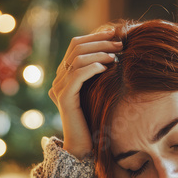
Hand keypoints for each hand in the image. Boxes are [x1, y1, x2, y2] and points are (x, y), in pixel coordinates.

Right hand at [48, 27, 122, 158]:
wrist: (83, 144)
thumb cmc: (94, 118)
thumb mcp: (97, 90)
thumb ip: (98, 73)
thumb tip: (114, 52)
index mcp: (64, 74)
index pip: (76, 45)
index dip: (95, 36)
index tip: (114, 33)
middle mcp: (58, 79)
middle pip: (76, 48)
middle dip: (100, 42)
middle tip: (120, 43)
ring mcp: (58, 88)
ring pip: (77, 59)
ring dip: (99, 53)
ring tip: (116, 55)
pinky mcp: (63, 98)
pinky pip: (77, 76)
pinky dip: (92, 68)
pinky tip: (105, 67)